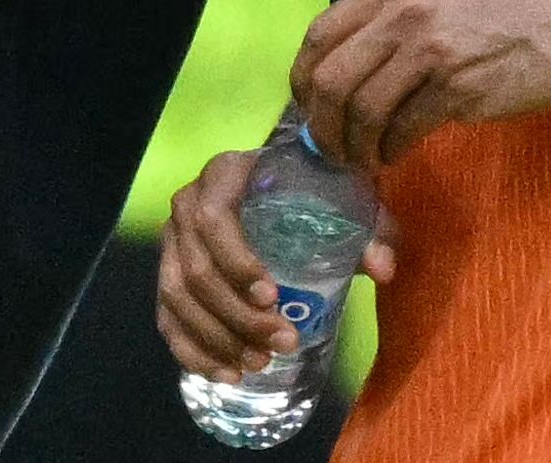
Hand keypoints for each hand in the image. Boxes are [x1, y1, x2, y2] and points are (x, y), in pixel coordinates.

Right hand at [156, 150, 396, 382]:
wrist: (280, 185)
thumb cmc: (312, 189)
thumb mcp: (345, 198)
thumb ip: (369, 228)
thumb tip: (383, 269)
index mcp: (224, 175)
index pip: (213, 220)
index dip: (236, 262)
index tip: (272, 297)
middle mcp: (186, 204)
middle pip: (196, 269)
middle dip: (237, 316)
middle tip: (282, 342)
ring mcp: (172, 242)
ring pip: (177, 298)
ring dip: (215, 339)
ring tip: (258, 364)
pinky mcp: (168, 274)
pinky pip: (167, 318)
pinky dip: (192, 351)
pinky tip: (225, 374)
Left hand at [290, 0, 550, 168]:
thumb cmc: (504, 1)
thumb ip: (389, 12)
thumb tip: (343, 63)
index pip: (319, 34)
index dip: (302, 79)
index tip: (308, 106)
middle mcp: (403, 12)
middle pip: (330, 79)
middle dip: (321, 124)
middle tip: (331, 146)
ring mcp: (430, 50)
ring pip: (363, 110)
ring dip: (355, 145)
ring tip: (364, 156)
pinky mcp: (458, 88)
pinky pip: (404, 129)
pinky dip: (391, 150)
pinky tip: (396, 153)